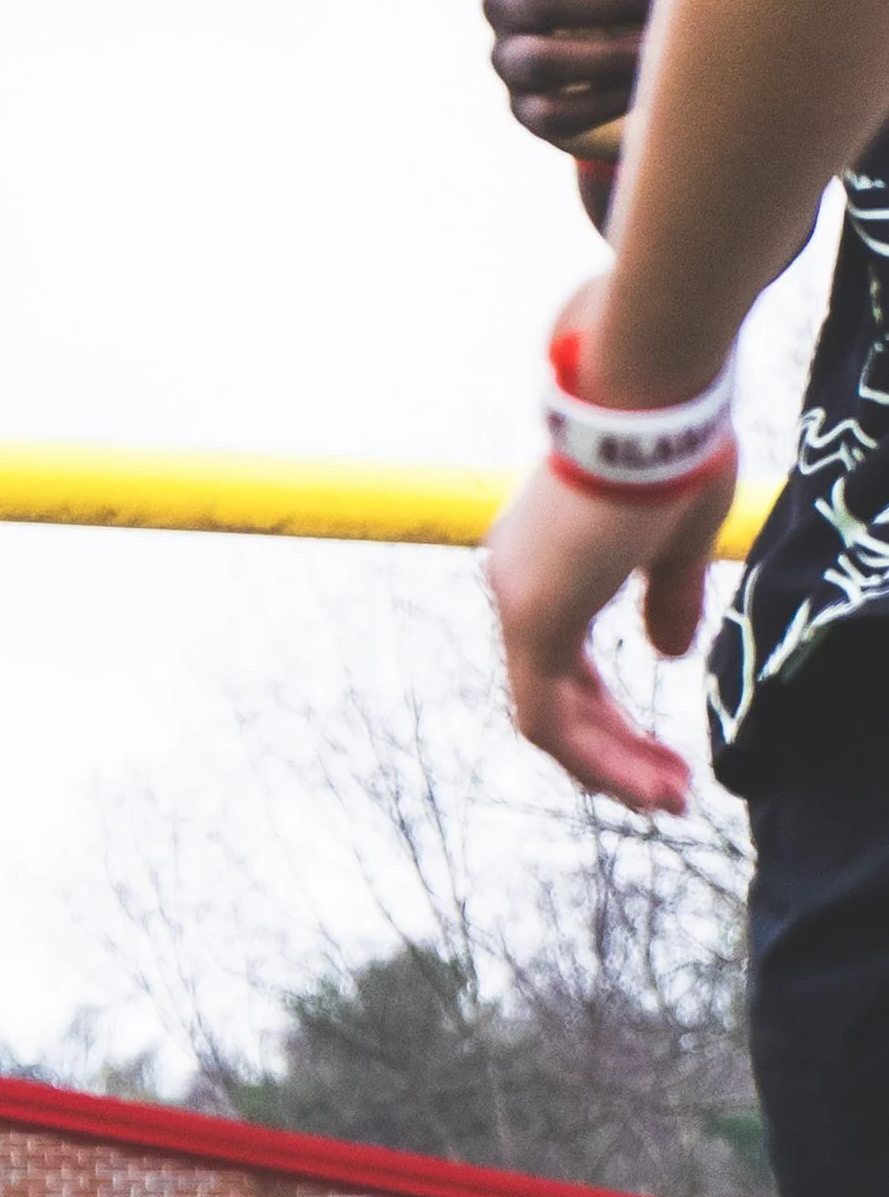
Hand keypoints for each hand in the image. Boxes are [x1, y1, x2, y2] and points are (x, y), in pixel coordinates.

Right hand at [484, 0, 671, 152]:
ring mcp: (507, 59)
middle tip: (668, 5)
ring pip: (541, 62)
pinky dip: (605, 101)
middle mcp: (502, 2)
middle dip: (614, 2)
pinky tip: (647, 89)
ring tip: (661, 51)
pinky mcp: (524, 110)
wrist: (620, 55)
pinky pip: (555, 113)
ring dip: (609, 56)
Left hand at [486, 455, 727, 816]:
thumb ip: (666, 600)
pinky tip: (645, 780)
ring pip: (550, 719)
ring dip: (609, 767)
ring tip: (668, 798)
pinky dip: (597, 756)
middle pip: (558, 700)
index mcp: (546, 568)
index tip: (661, 754)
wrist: (646, 397)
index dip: (611, 721)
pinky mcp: (534, 618)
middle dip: (614, 753)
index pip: (566, 671)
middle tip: (670, 792)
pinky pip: (551, 717)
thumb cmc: (670, 447)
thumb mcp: (678, 539)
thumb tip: (668, 653)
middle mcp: (518, 587)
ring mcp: (519, 603)